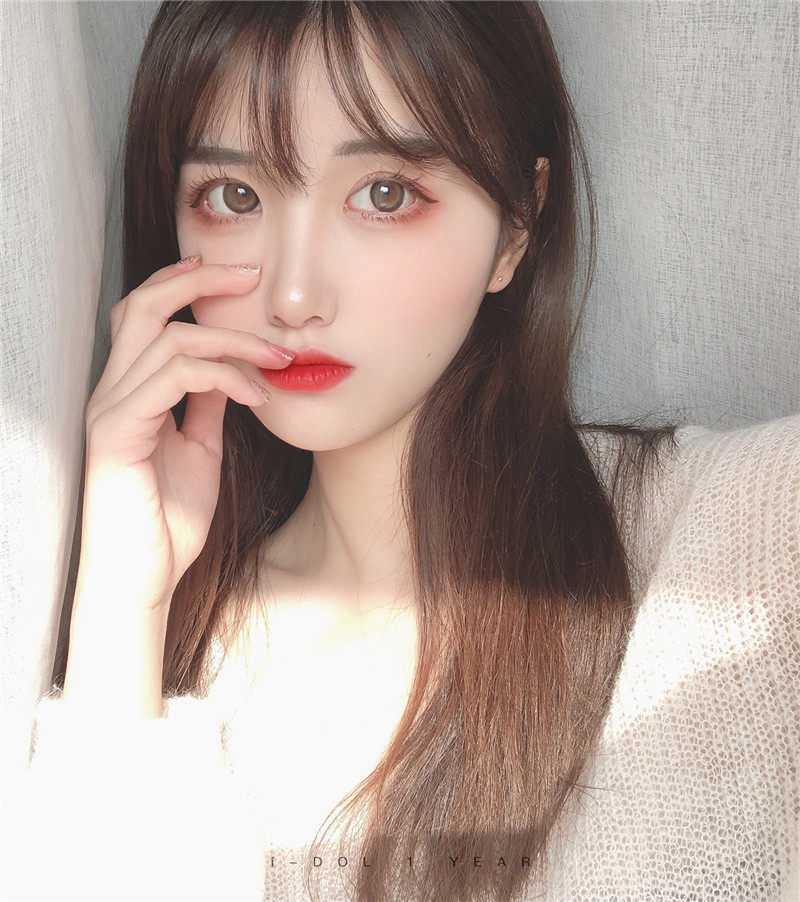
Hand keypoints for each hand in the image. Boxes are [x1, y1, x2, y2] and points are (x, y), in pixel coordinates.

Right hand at [74, 256, 292, 618]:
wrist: (145, 580)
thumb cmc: (169, 522)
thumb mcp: (199, 450)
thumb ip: (206, 406)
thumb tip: (230, 371)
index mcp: (130, 392)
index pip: (148, 316)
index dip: (187, 286)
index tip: (240, 278)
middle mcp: (112, 392)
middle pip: (144, 305)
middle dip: (199, 280)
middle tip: (253, 274)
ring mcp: (110, 411)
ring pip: (169, 339)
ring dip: (234, 340)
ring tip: (278, 357)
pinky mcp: (117, 434)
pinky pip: (174, 379)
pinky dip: (223, 376)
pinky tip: (256, 395)